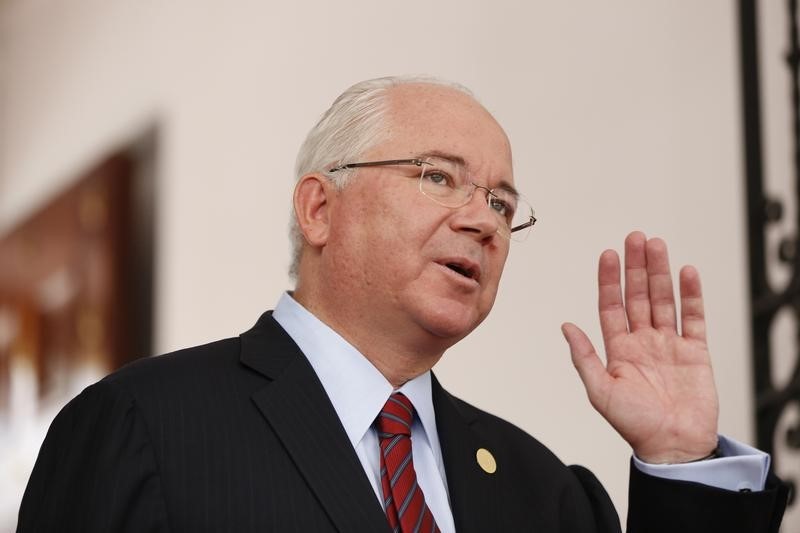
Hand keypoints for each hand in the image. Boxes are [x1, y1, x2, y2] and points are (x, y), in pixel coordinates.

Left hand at [561, 231, 718, 463]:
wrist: (674, 447)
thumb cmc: (634, 425)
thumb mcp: (600, 391)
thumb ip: (584, 357)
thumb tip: (565, 326)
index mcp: (619, 349)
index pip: (611, 306)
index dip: (609, 280)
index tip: (607, 255)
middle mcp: (643, 342)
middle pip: (639, 296)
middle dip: (636, 267)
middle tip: (635, 238)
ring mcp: (670, 344)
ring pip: (664, 300)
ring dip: (661, 273)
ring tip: (657, 245)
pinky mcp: (696, 352)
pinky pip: (694, 318)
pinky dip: (692, 295)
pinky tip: (687, 273)